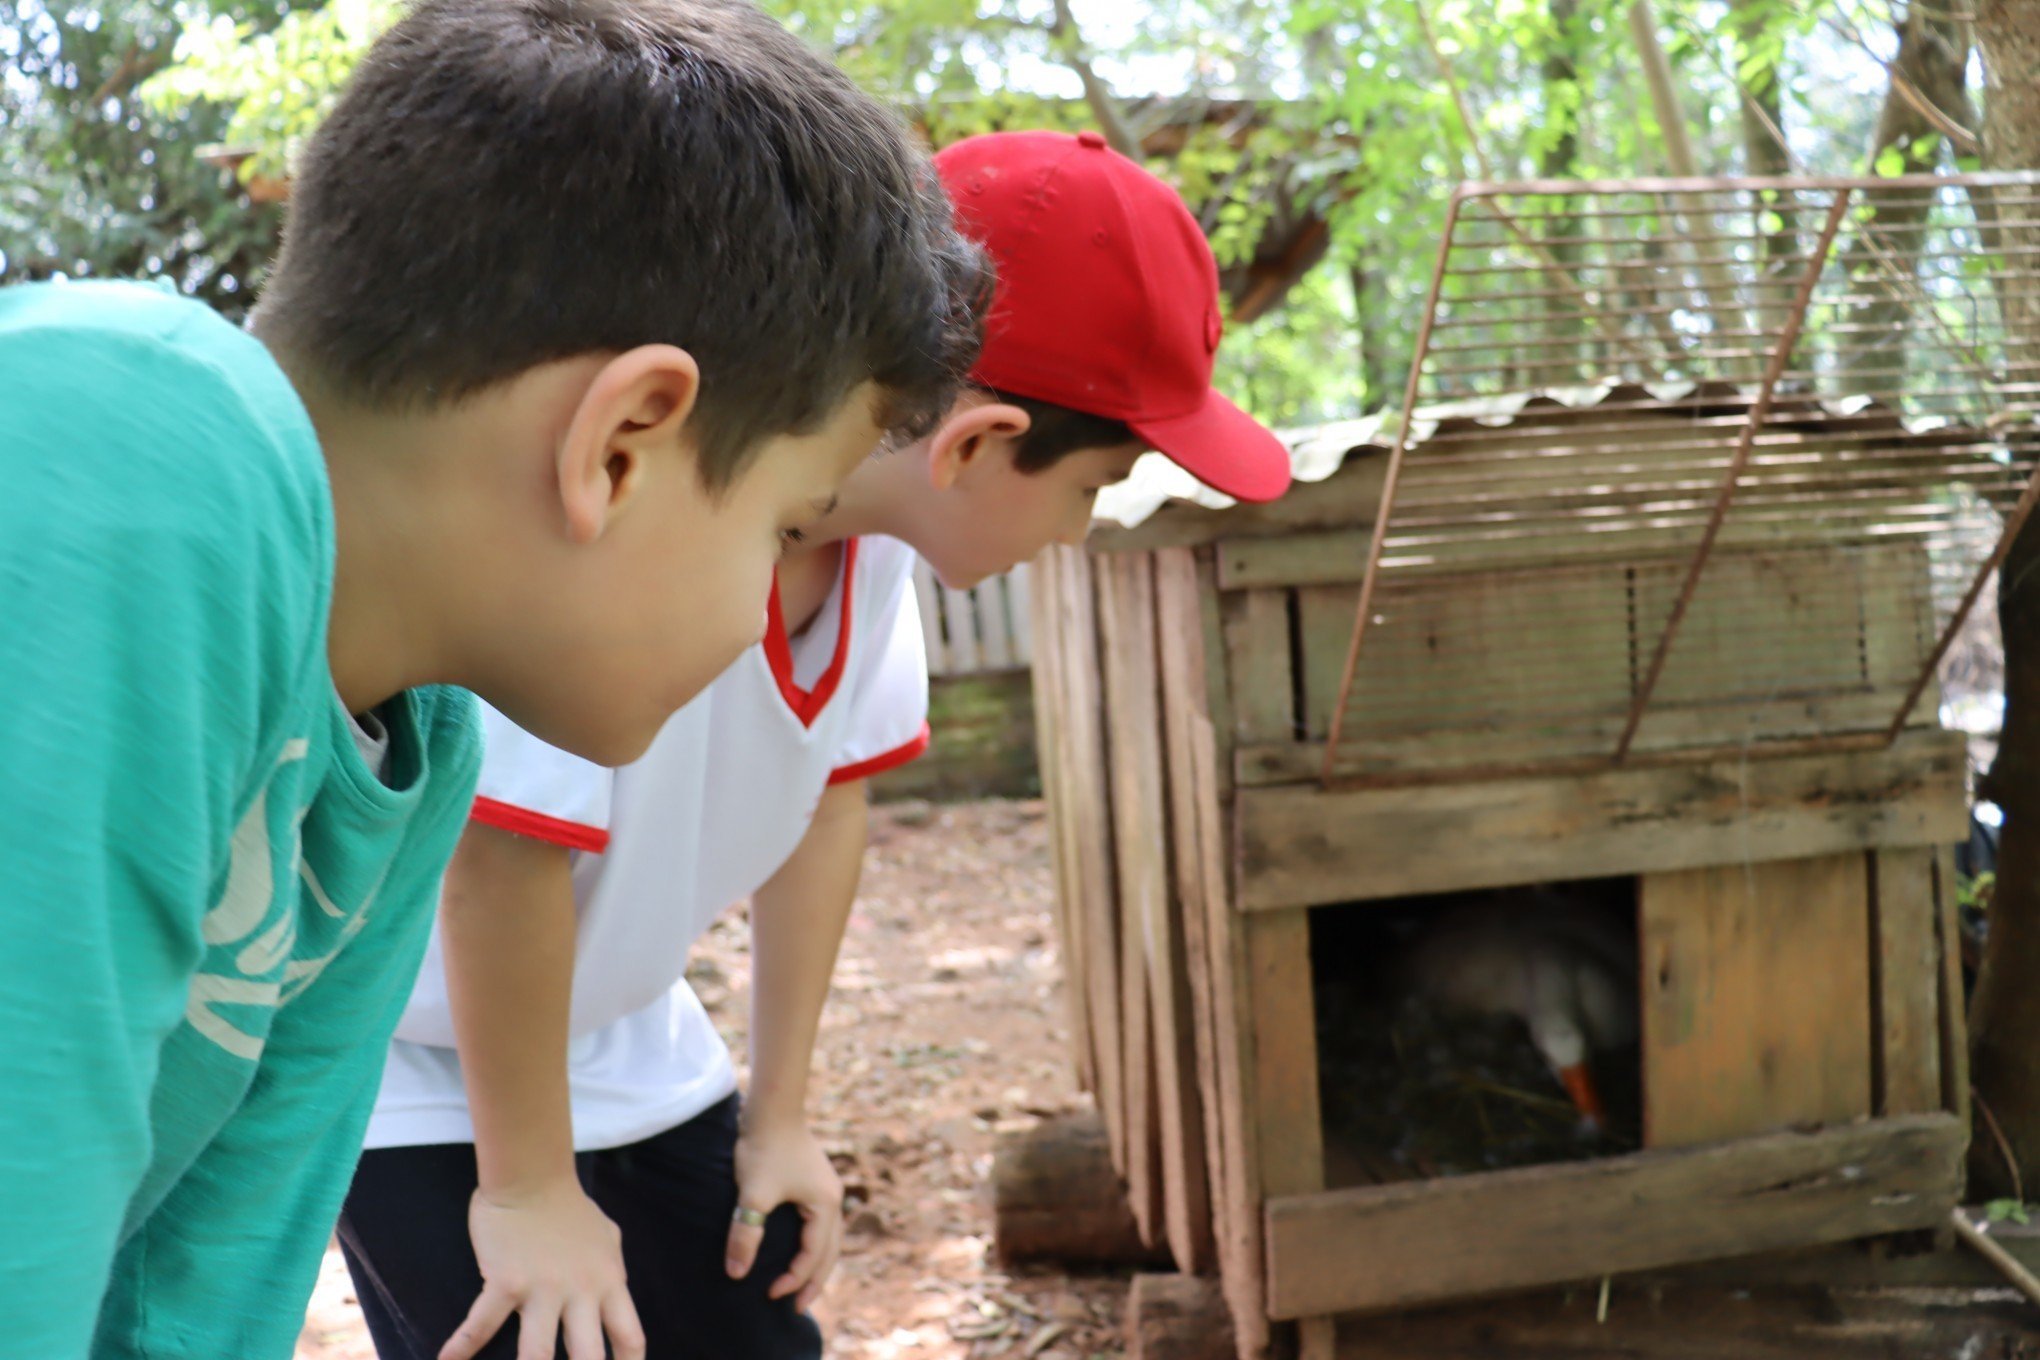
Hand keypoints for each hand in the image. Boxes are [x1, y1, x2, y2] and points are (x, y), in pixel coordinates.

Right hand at [440, 1180, 645, 1359]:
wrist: (531, 1177)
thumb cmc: (570, 1206)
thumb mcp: (607, 1237)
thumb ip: (612, 1268)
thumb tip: (618, 1287)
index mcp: (608, 1282)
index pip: (629, 1336)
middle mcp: (580, 1293)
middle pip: (588, 1356)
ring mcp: (541, 1290)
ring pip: (537, 1354)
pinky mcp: (504, 1283)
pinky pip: (481, 1325)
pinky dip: (460, 1349)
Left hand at [726, 1114, 843, 1310]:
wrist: (771, 1106)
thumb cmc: (764, 1148)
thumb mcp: (753, 1195)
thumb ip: (746, 1234)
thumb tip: (736, 1273)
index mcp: (826, 1205)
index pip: (814, 1255)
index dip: (794, 1278)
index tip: (770, 1293)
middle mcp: (833, 1198)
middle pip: (831, 1251)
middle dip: (814, 1280)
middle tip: (798, 1306)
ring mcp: (827, 1187)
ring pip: (828, 1236)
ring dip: (816, 1262)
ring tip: (801, 1282)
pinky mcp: (815, 1179)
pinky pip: (820, 1222)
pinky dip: (813, 1242)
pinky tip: (798, 1245)